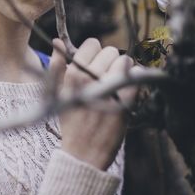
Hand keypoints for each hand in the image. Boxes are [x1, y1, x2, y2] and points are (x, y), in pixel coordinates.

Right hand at [50, 37, 136, 170]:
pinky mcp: (126, 101)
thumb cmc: (71, 122)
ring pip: (126, 61)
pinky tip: (127, 89)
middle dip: (110, 61)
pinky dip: (136, 80)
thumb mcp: (57, 93)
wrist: (84, 154)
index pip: (93, 43)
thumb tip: (57, 41)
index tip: (94, 64)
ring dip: (123, 70)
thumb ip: (57, 65)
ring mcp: (110, 89)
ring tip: (116, 84)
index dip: (94, 53)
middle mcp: (91, 78)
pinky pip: (137, 77)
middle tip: (106, 76)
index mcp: (74, 73)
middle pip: (111, 51)